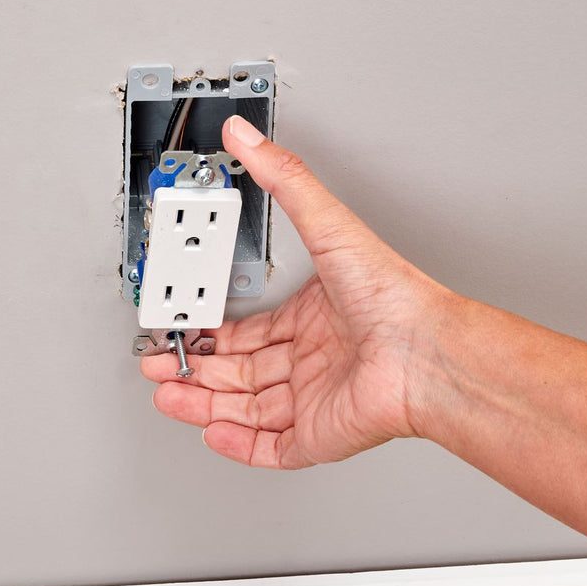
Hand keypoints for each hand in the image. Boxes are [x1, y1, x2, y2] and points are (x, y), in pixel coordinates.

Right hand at [141, 116, 455, 468]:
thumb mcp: (327, 222)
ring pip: (245, 409)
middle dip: (195, 368)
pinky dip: (237, 444)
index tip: (183, 327)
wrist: (425, 353)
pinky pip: (270, 448)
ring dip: (202, 402)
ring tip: (167, 393)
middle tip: (160, 363)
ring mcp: (315, 399)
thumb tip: (248, 137)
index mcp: (313, 317)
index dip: (212, 331)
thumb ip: (284, 179)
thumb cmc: (393, 295)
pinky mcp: (318, 436)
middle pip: (238, 370)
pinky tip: (210, 432)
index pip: (250, 330)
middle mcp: (314, 359)